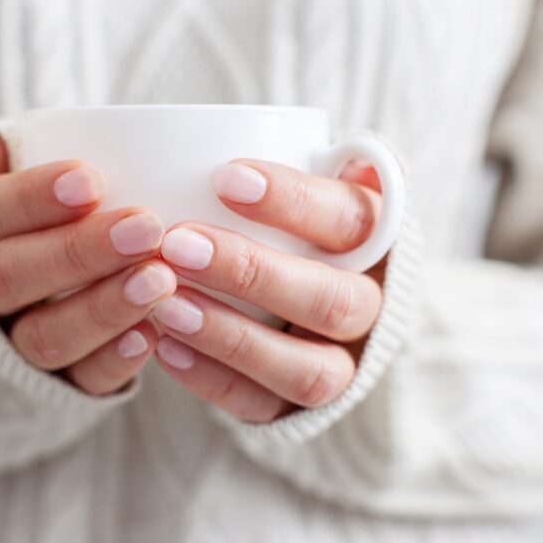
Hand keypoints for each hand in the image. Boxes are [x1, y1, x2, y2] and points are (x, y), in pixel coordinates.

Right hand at [0, 131, 174, 394]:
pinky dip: (114, 360)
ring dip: (103, 308)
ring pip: (42, 336)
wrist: (56, 277)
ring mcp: (15, 341)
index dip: (32, 198)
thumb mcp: (28, 169)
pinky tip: (152, 335)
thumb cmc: (55, 204)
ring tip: (160, 280)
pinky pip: (80, 380)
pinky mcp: (58, 382)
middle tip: (145, 227)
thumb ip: (10, 156)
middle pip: (10, 275)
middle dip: (79, 251)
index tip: (92, 180)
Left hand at [151, 159, 384, 421]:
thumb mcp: (309, 183)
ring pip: (306, 369)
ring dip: (231, 336)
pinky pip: (265, 407)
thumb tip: (219, 133)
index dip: (293, 200)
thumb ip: (290, 161)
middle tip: (177, 243)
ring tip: (165, 304)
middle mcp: (371, 308)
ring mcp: (342, 365)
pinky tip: (164, 348)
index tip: (224, 177)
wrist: (326, 312)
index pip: (351, 219)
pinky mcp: (302, 410)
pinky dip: (213, 382)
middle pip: (330, 299)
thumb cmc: (298, 227)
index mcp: (379, 241)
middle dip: (250, 272)